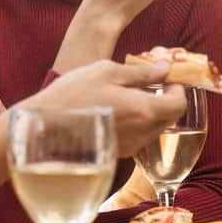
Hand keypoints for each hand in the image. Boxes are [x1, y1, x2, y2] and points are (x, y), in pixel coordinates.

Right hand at [22, 58, 184, 155]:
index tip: (165, 80)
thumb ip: (141, 72)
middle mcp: (141, 134)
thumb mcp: (107, 72)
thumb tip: (166, 68)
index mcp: (144, 111)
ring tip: (127, 97)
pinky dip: (135, 124)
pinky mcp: (116, 154)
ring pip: (153, 129)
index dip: (177, 90)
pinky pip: (137, 138)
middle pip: (169, 118)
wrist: (42, 129)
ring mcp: (129, 147)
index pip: (179, 105)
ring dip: (150, 113)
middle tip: (148, 85)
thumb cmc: (72, 95)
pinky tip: (115, 112)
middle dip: (165, 100)